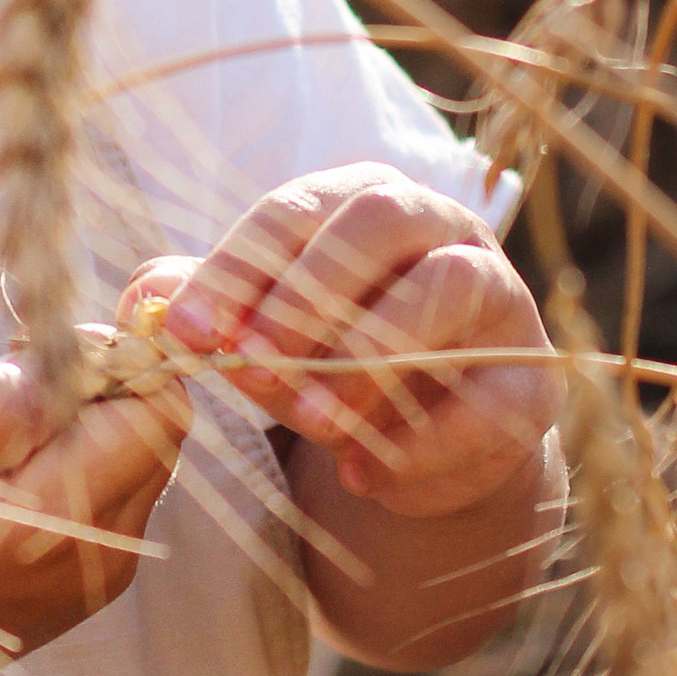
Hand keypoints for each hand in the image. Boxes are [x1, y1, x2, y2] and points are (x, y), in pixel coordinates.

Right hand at [0, 350, 192, 675]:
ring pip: (133, 460)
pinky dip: (63, 465)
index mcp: (64, 524)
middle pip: (156, 429)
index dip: (111, 356)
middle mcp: (103, 556)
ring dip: (75, 425)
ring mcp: (97, 577)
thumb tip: (64, 362)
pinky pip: (105, 497)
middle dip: (95, 385)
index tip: (27, 350)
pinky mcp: (79, 586)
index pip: (159, 407)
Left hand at [133, 165, 555, 522]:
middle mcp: (440, 228)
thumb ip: (205, 307)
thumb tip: (144, 300)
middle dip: (308, 292)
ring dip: (372, 354)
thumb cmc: (331, 358)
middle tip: (252, 363)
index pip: (295, 209)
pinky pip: (492, 402)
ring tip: (310, 422)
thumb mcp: (263, 330)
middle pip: (380, 221)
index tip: (187, 331)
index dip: (238, 267)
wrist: (427, 437)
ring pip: (449, 289)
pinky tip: (361, 475)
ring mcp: (499, 298)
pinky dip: (424, 444)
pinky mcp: (532, 383)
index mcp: (362, 200)